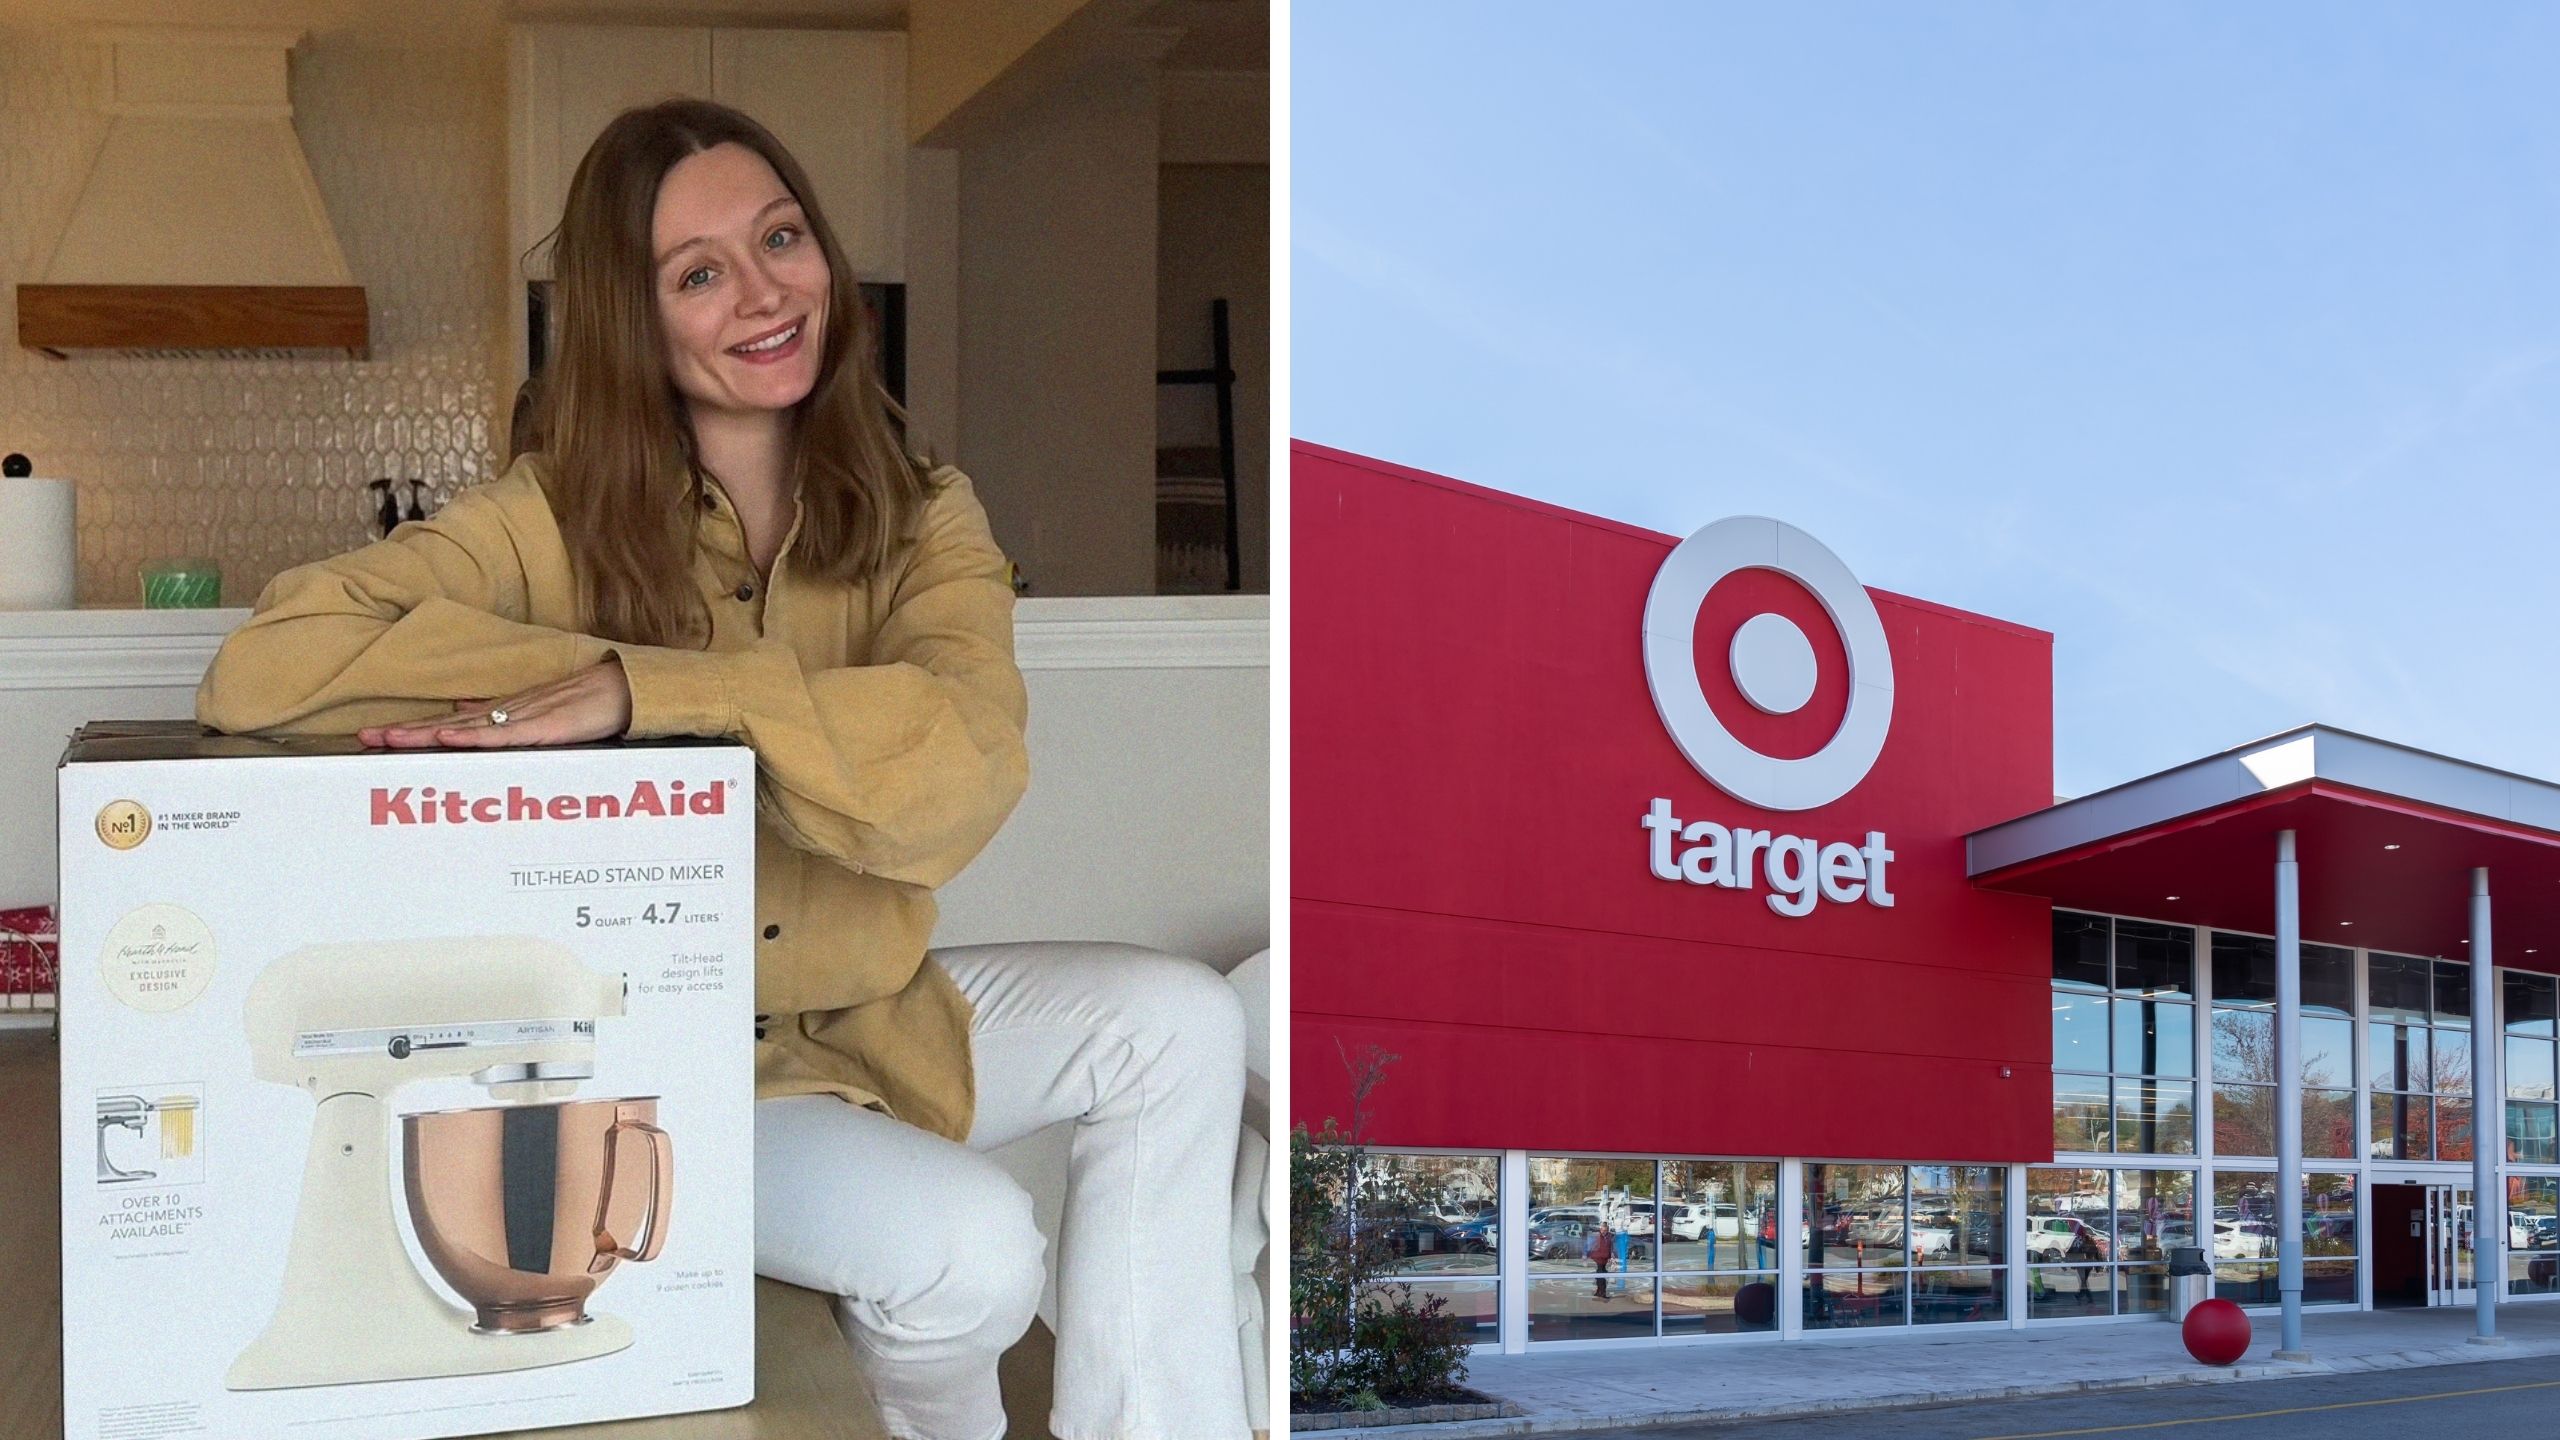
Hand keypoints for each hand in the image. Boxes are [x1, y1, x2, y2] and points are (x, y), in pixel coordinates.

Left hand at [361, 659, 632, 748]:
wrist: (623, 689)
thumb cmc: (586, 705)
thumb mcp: (537, 717)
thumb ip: (499, 719)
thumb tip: (460, 714)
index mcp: (501, 713)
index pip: (447, 724)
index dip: (411, 730)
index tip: (376, 736)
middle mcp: (503, 713)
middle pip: (444, 725)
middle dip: (403, 732)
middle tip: (364, 738)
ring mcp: (521, 718)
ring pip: (464, 729)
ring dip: (424, 733)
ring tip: (389, 738)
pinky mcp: (542, 727)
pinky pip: (501, 735)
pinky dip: (471, 737)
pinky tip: (446, 737)